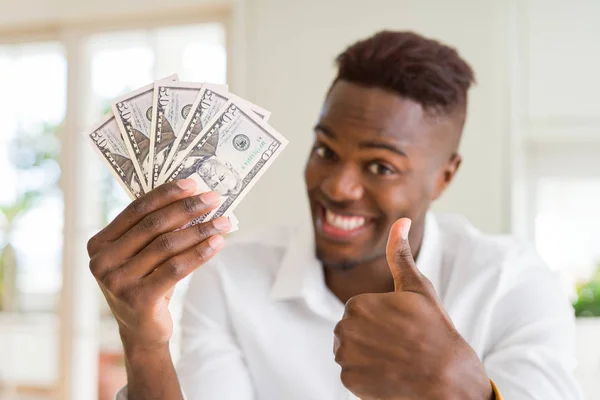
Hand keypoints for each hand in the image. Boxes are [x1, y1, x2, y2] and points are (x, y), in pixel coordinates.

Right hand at [87, 179, 230, 353]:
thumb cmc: (145, 284)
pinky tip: (218, 243)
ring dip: (200, 230)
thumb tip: (194, 199)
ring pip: (167, 245)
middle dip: (187, 208)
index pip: (136, 210)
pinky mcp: (138, 299)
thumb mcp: (142, 255)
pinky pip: (176, 268)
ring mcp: (117, 282)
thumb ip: (156, 231)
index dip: (166, 194)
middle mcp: (102, 262)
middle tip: (213, 198)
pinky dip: (200, 253)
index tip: (193, 183)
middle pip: (153, 225)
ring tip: (223, 221)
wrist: (141, 332)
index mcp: (99, 244)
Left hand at [333, 219, 492, 399]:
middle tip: (399, 344)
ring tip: (394, 359)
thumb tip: (400, 221)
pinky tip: (389, 375)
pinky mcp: (349, 381)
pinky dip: (367, 377)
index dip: (381, 319)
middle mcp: (345, 330)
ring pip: (350, 352)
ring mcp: (346, 358)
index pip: (359, 311)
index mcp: (357, 305)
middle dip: (370, 337)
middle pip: (351, 331)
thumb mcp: (418, 288)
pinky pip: (352, 375)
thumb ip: (400, 255)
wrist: (447, 379)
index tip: (401, 327)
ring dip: (367, 356)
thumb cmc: (434, 331)